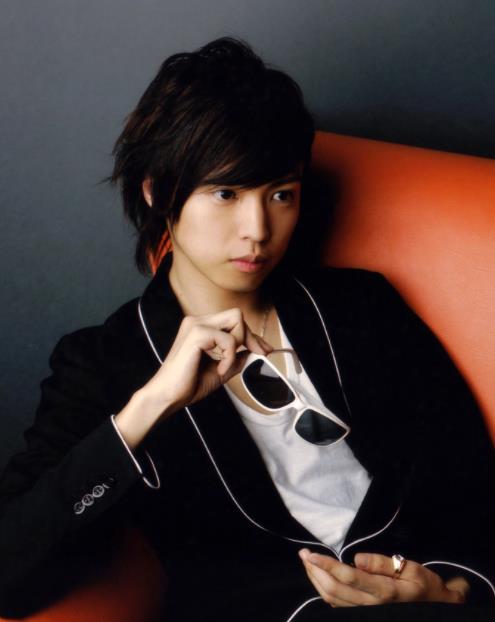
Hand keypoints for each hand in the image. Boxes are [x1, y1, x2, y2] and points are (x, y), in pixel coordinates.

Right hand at [140, 307, 272, 419]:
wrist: (168, 396)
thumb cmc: (188, 385)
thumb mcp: (220, 370)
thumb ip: (235, 358)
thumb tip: (252, 352)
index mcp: (201, 327)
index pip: (234, 321)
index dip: (252, 336)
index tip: (265, 350)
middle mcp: (198, 321)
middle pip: (237, 315)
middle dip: (250, 336)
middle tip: (255, 354)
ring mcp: (196, 325)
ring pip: (236, 321)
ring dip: (237, 347)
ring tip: (224, 367)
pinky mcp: (196, 334)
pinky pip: (229, 339)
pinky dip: (229, 357)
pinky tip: (219, 369)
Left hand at [298, 549, 468, 607]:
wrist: (438, 608)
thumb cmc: (425, 585)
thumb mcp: (411, 568)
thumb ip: (382, 564)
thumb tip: (356, 558)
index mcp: (384, 592)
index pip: (347, 577)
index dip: (326, 565)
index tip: (310, 553)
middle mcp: (372, 606)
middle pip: (334, 590)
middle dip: (315, 571)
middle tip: (303, 554)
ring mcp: (366, 613)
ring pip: (332, 599)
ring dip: (316, 580)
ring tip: (307, 562)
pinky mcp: (363, 615)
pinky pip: (338, 605)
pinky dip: (324, 590)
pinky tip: (318, 577)